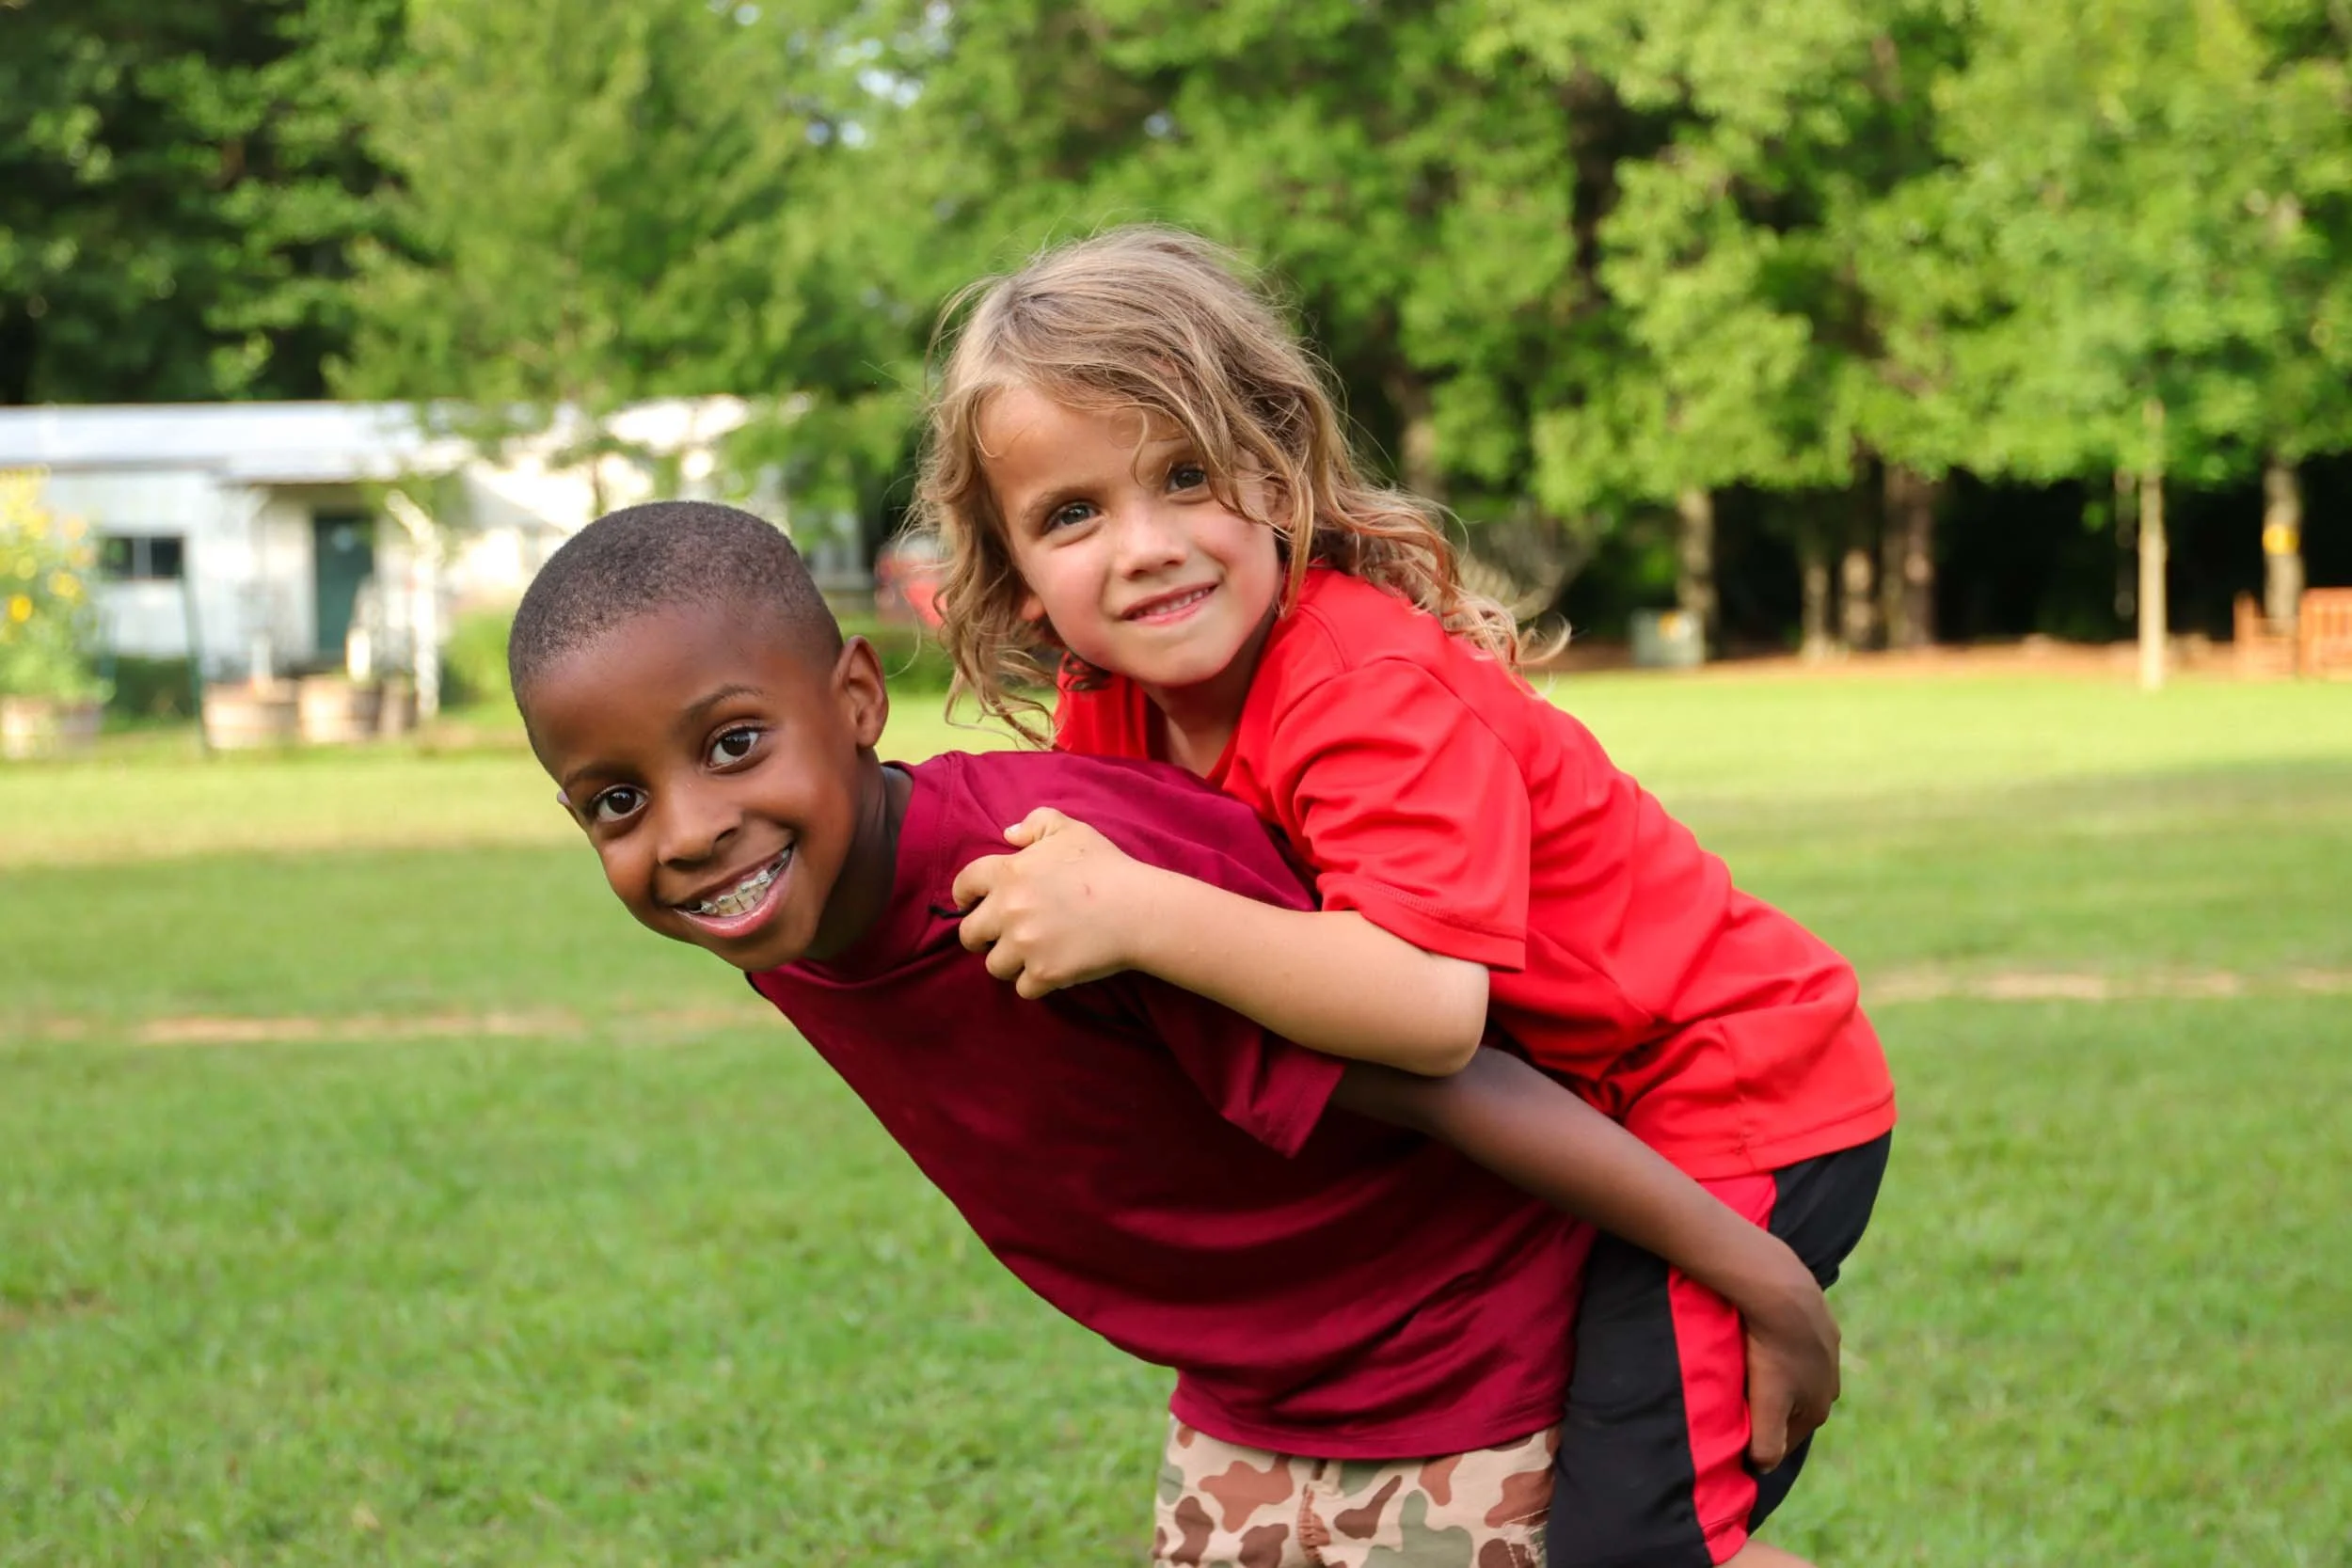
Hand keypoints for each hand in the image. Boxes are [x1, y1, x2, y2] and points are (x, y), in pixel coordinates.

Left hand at [950, 808, 1158, 998]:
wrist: (1136, 909)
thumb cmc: (1104, 866)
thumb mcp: (1069, 829)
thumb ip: (1034, 823)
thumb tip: (1008, 834)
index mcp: (1008, 872)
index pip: (963, 885)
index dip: (964, 896)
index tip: (969, 904)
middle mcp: (1008, 910)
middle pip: (969, 934)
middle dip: (980, 936)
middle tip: (997, 937)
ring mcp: (1024, 945)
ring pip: (994, 966)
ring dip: (1007, 962)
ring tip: (1026, 955)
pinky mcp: (1044, 973)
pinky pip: (1022, 988)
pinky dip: (1033, 982)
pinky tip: (1048, 970)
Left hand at [1741, 1250, 1840, 1470]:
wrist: (1783, 1292)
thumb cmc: (1771, 1352)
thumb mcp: (1767, 1406)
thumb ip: (1766, 1443)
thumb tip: (1762, 1467)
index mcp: (1820, 1408)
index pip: (1785, 1439)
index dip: (1759, 1440)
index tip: (1733, 1431)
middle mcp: (1831, 1382)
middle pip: (1792, 1404)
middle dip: (1767, 1406)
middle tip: (1737, 1395)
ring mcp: (1829, 1350)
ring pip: (1795, 1372)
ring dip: (1775, 1374)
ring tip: (1747, 1365)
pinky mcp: (1821, 1319)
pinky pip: (1794, 1341)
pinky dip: (1779, 1344)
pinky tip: (1761, 1336)